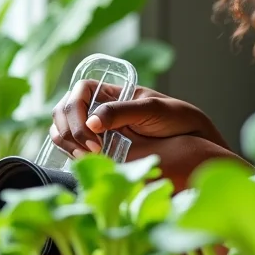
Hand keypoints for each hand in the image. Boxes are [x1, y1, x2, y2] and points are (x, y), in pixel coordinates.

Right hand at [50, 81, 237, 187]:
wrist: (191, 139)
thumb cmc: (174, 117)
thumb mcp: (151, 109)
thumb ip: (123, 112)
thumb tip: (92, 122)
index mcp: (111, 92)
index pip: (79, 92)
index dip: (76, 112)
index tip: (92, 135)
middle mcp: (99, 108)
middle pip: (64, 111)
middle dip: (69, 130)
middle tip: (91, 151)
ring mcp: (96, 128)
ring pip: (62, 129)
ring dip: (67, 143)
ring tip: (88, 158)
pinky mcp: (97, 148)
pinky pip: (72, 147)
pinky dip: (71, 153)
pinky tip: (86, 162)